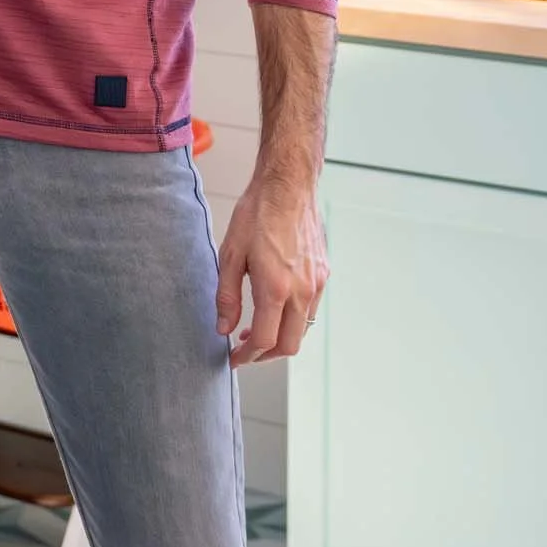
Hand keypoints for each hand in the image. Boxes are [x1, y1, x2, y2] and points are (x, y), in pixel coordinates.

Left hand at [216, 169, 328, 367]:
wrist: (287, 187)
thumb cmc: (256, 215)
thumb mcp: (230, 255)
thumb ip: (226, 296)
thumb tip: (223, 328)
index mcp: (276, 289)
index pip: (264, 340)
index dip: (246, 357)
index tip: (233, 359)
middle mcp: (301, 291)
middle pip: (289, 345)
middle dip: (265, 355)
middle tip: (243, 350)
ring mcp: (316, 284)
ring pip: (303, 329)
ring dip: (280, 337)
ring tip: (255, 327)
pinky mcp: (323, 274)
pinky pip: (310, 309)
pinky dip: (293, 319)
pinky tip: (274, 306)